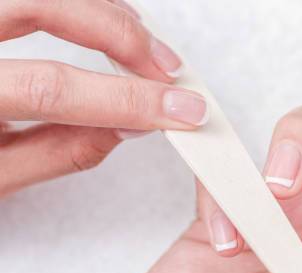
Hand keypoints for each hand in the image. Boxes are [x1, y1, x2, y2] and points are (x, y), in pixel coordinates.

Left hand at [0, 0, 207, 196]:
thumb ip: (58, 150)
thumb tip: (129, 125)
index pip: (50, 89)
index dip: (125, 97)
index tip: (180, 110)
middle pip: (43, 5)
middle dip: (119, 33)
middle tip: (168, 67)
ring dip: (108, 12)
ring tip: (149, 48)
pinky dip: (87, 5)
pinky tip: (113, 24)